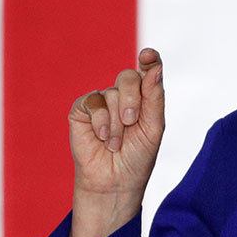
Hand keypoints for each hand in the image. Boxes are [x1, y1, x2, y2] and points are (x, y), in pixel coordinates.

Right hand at [68, 48, 165, 201]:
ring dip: (116, 123)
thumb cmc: (138, 156)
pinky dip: (101, 121)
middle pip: (128, 77)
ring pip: (112, 93)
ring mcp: (102, 100)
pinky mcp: (82, 110)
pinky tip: (102, 138)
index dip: (150, 60)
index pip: (148, 70)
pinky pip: (93, 102)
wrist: (115, 181)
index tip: (148, 56)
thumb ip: (154, 97)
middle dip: (132, 100)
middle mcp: (123, 95)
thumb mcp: (153, 127)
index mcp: (144, 96)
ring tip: (115, 144)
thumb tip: (155, 67)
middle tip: (131, 122)